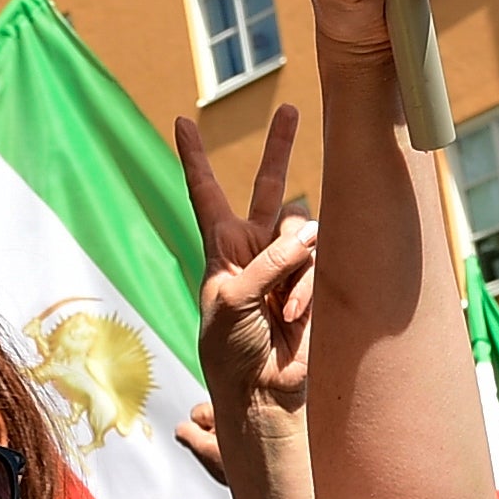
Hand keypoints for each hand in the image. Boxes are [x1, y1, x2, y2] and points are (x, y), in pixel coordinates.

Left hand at [171, 106, 317, 434]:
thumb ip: (269, 261)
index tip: (182, 121)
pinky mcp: (310, 283)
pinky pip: (315, 266)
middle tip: (289, 108)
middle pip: (268, 187)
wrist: (260, 390)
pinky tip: (291, 318)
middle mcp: (253, 248)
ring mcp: (285, 264)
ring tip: (280, 308)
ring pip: (302, 232)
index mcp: (220, 247)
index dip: (195, 157)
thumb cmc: (230, 349)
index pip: (205, 193)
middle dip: (280, 148)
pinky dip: (304, 292)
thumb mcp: (233, 299)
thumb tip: (311, 234)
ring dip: (293, 270)